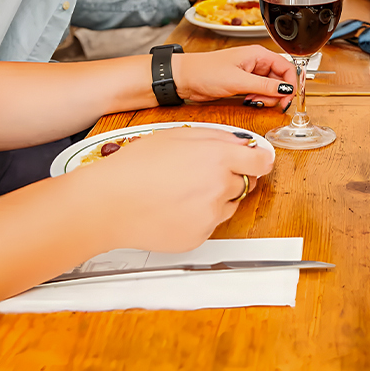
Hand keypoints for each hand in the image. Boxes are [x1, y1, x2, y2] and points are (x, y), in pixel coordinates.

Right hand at [83, 126, 275, 252]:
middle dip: (231, 177)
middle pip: (245, 183)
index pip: (261, 162)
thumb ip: (217, 137)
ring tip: (181, 191)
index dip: (259, 160)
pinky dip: (199, 217)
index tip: (257, 161)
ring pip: (229, 205)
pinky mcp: (199, 236)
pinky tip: (174, 208)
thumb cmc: (135, 166)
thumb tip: (241, 144)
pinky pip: (210, 224)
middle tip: (201, 173)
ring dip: (216, 198)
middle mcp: (219, 187)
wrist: (108, 203)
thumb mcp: (178, 134)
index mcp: (217, 158)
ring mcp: (210, 215)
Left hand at [171, 45, 294, 107]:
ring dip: (267, 97)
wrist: (185, 79)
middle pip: (280, 78)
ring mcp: (250, 73)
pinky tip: (249, 101)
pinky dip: (258, 98)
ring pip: (270, 86)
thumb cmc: (206, 72)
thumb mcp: (238, 81)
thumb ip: (265, 86)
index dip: (290, 83)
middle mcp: (257, 62)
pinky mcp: (243, 83)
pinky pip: (259, 91)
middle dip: (277, 93)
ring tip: (253, 100)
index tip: (287, 99)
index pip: (287, 66)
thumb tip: (286, 89)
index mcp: (258, 54)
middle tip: (269, 104)